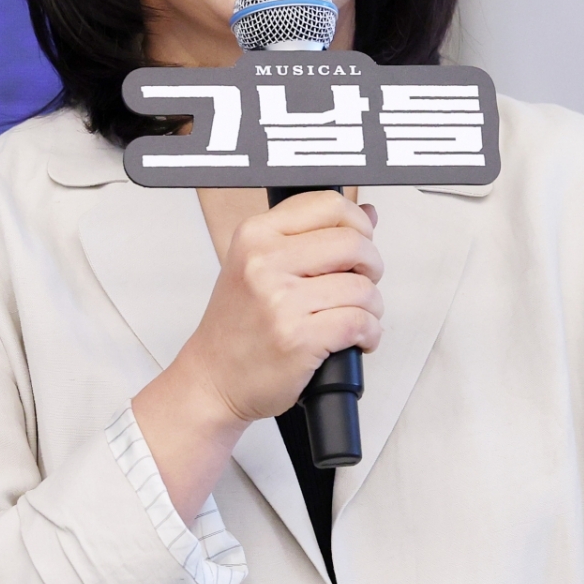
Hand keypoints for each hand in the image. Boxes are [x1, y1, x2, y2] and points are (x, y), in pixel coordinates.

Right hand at [183, 190, 381, 423]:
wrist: (212, 379)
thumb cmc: (236, 327)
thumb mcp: (259, 267)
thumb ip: (311, 237)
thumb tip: (368, 213)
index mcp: (255, 235)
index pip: (328, 204)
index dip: (357, 223)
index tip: (360, 242)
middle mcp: (265, 262)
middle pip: (353, 243)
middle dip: (371, 265)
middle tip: (362, 282)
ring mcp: (281, 301)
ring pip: (362, 288)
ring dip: (372, 307)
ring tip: (356, 317)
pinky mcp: (298, 338)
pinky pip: (360, 323)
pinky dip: (370, 333)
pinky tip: (358, 339)